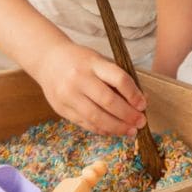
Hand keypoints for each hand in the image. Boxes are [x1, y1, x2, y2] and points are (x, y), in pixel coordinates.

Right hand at [33, 41, 147, 136]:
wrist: (48, 60)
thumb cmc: (80, 61)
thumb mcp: (99, 61)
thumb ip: (118, 79)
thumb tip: (141, 101)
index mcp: (92, 63)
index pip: (119, 79)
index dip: (134, 94)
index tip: (143, 104)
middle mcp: (79, 79)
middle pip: (108, 101)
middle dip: (128, 115)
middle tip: (141, 122)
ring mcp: (68, 95)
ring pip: (96, 117)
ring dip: (117, 127)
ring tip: (130, 131)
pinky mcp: (62, 109)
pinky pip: (85, 124)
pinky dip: (102, 129)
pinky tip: (113, 130)